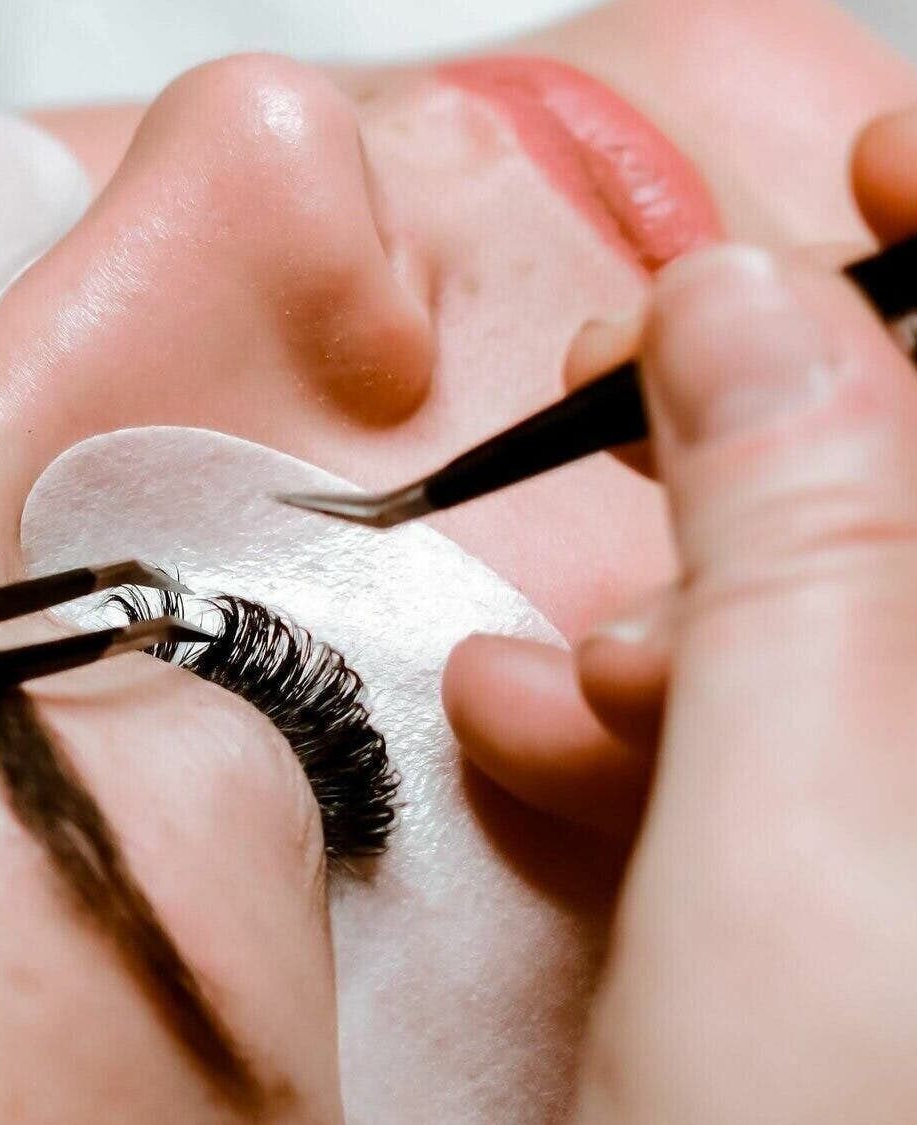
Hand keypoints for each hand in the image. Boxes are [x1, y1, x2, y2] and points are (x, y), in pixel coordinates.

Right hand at [444, 104, 916, 838]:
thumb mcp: (796, 818)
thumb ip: (790, 541)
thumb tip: (737, 305)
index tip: (863, 170)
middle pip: (891, 484)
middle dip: (739, 421)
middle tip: (610, 381)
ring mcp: (896, 796)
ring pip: (807, 615)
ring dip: (645, 606)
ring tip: (538, 660)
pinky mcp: (828, 877)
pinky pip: (749, 737)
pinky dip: (630, 718)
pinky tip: (532, 725)